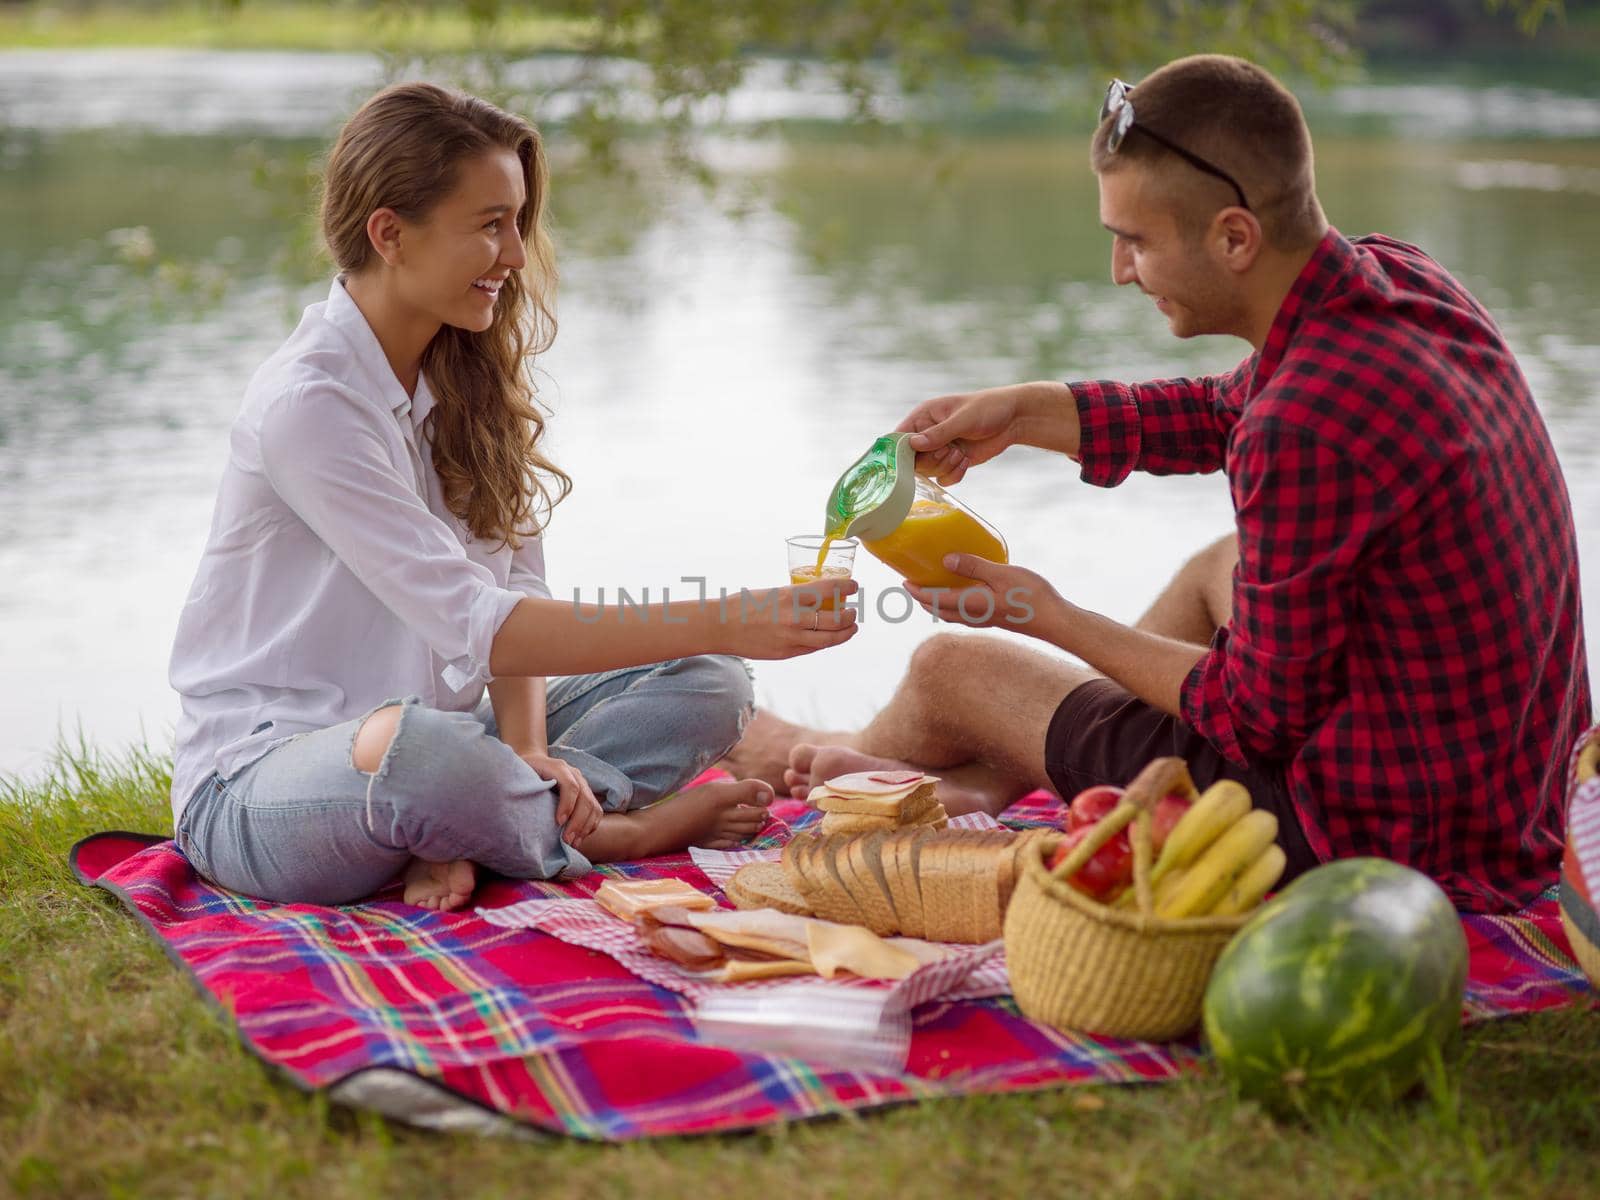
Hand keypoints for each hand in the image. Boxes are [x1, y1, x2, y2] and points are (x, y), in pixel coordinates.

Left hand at [520, 750, 602, 846]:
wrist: (535, 762)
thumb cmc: (524, 772)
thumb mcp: (520, 775)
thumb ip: (522, 786)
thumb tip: (519, 809)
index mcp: (557, 767)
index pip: (570, 785)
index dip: (567, 804)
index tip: (558, 823)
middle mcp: (574, 774)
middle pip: (585, 798)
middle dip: (577, 822)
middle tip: (566, 840)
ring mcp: (583, 783)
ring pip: (593, 806)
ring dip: (585, 827)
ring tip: (573, 844)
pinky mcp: (587, 794)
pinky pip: (596, 811)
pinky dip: (590, 826)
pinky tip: (579, 839)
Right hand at [720, 578, 859, 659]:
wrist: (721, 626)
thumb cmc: (744, 605)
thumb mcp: (773, 593)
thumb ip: (795, 598)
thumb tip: (817, 598)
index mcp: (790, 596)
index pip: (829, 589)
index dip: (847, 587)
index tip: (854, 586)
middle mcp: (794, 617)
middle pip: (835, 619)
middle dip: (850, 615)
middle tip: (853, 611)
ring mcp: (791, 638)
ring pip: (829, 639)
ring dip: (845, 632)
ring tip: (851, 627)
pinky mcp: (786, 653)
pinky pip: (813, 648)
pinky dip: (825, 642)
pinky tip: (830, 638)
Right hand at [894, 386, 1022, 484]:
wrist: (1014, 419)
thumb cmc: (988, 408)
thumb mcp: (963, 419)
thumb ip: (938, 433)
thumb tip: (913, 444)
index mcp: (923, 417)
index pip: (899, 438)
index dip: (901, 451)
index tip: (913, 458)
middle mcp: (927, 434)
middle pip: (912, 460)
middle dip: (932, 460)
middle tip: (950, 450)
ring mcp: (939, 449)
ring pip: (928, 471)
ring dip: (945, 466)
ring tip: (961, 454)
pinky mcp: (952, 462)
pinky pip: (943, 478)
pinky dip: (954, 474)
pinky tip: (966, 461)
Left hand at [904, 554, 1063, 632]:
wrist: (1055, 621)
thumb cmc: (1030, 597)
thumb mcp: (1001, 574)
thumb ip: (974, 567)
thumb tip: (946, 559)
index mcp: (970, 605)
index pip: (933, 600)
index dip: (916, 593)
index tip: (904, 582)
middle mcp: (973, 616)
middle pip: (938, 611)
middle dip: (923, 600)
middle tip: (915, 584)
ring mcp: (985, 620)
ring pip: (952, 615)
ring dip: (938, 603)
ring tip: (935, 587)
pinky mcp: (995, 619)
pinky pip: (966, 614)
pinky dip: (955, 604)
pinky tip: (965, 592)